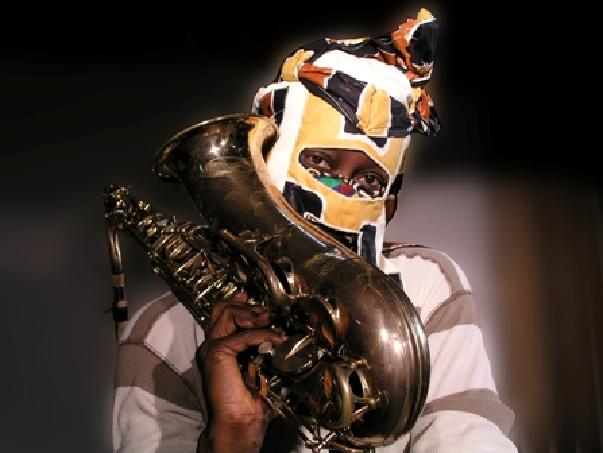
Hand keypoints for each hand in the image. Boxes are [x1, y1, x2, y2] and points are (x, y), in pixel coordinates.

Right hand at [196, 292, 283, 452]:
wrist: (241, 421)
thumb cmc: (252, 400)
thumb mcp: (262, 367)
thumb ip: (265, 349)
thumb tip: (285, 335)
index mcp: (220, 347)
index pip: (222, 314)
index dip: (237, 302)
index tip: (250, 296)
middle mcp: (212, 344)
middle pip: (223, 308)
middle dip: (247, 306)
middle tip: (266, 313)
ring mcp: (212, 347)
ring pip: (227, 313)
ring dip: (252, 314)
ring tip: (269, 321)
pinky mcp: (217, 352)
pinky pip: (241, 334)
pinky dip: (262, 334)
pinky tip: (276, 339)